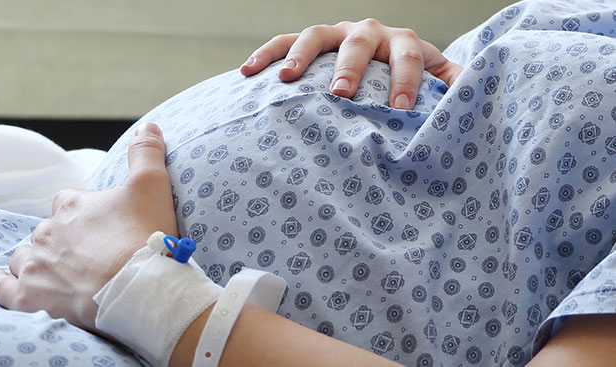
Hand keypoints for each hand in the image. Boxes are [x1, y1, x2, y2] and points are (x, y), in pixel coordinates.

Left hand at [0, 122, 176, 331]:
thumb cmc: (145, 236)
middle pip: (47, 230)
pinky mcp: (31, 296)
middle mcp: (48, 231)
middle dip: (63, 239)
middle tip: (91, 254)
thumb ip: (146, 153)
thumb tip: (147, 126)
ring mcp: (36, 264)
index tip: (100, 225)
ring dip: (37, 260)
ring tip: (57, 270)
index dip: (82, 212)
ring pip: (25, 256)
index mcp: (72, 204)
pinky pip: (5, 289)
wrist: (139, 287)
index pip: (67, 201)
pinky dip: (0, 284)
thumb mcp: (153, 186)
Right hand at [240, 19, 462, 108]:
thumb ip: (453, 86)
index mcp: (403, 42)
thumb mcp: (435, 79)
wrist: (382, 56)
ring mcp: (335, 33)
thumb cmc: (407, 78)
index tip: (401, 112)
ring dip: (300, 56)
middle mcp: (369, 32)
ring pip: (315, 35)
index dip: (407, 82)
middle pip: (360, 41)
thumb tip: (480, 99)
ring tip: (287, 79)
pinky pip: (282, 41)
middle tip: (341, 94)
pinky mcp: (309, 41)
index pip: (410, 56)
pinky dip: (265, 55)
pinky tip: (246, 72)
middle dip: (350, 67)